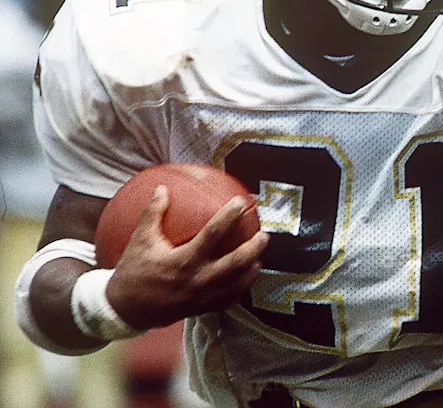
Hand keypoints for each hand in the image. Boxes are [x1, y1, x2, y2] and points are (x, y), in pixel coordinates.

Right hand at [105, 185, 268, 329]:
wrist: (124, 310)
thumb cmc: (133, 272)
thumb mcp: (139, 240)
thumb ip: (153, 213)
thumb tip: (163, 188)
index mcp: (183, 260)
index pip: (212, 234)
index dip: (229, 217)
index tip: (241, 203)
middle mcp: (196, 280)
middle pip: (234, 263)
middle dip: (253, 248)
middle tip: (264, 235)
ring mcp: (201, 297)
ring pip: (235, 284)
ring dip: (250, 270)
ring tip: (260, 258)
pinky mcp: (200, 310)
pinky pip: (226, 301)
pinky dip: (239, 290)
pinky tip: (245, 281)